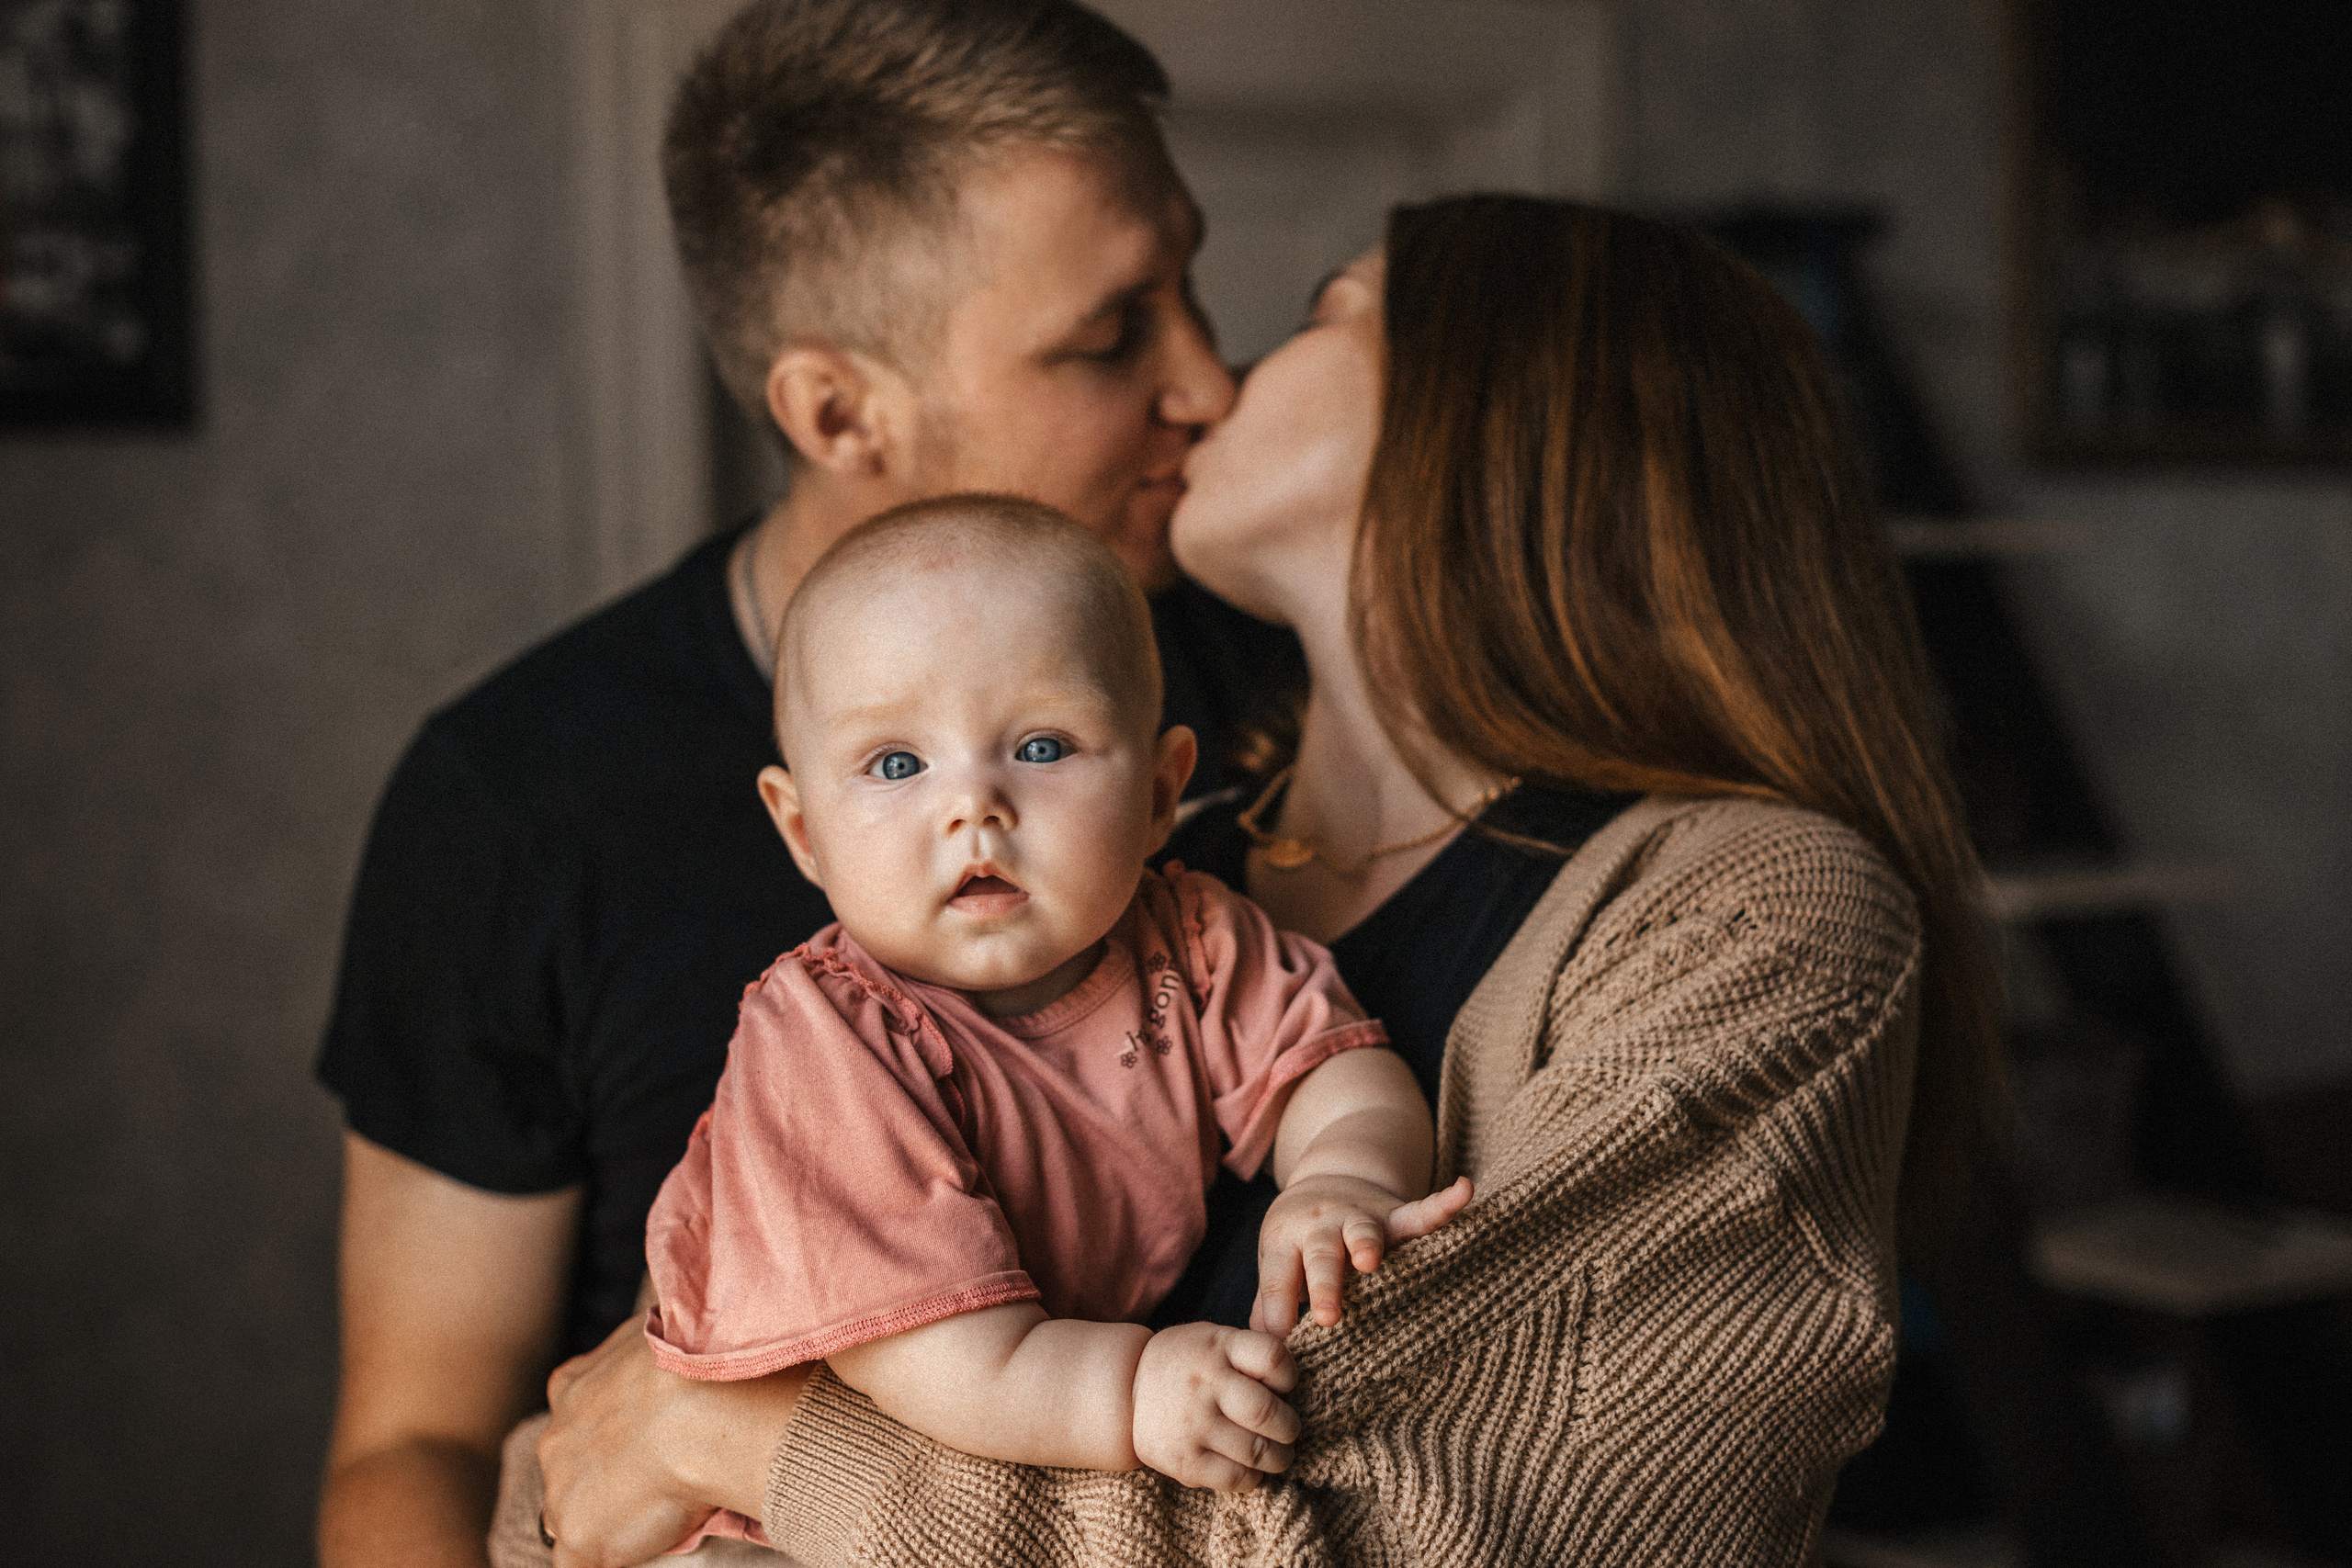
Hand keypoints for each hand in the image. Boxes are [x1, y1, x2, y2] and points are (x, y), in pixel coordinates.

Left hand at [537, 1312, 808, 1567]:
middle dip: (603, 1476)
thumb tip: (656, 1336)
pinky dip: (604, 1556)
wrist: (700, 1413)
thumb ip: (641, 1348)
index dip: (607, 1435)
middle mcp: (555, 1440)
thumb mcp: (655, 1331)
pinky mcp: (578, 1537)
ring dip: (606, 1517)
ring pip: (571, 1515)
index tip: (641, 1440)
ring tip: (661, 1511)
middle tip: (657, 1477)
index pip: (574, 1419)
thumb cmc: (693, 1365)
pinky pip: (576, 1561)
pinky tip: (641, 1545)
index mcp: (570, 1388)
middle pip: (569, 1470)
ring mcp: (561, 1492)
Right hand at [1129, 1322, 1300, 1491]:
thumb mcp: (1213, 1338)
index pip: (1273, 1358)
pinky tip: (1249, 1467)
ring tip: (1277, 1454)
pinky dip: (1254, 1477)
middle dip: (1290, 1427)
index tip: (1284, 1387)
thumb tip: (1295, 1389)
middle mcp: (1204, 1383)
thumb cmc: (1187, 1363)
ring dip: (1278, 1457)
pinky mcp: (1183, 1461)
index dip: (1290, 1377)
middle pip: (1267, 1413)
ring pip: (1257, 1451)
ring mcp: (1192, 1424)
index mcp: (1218, 1346)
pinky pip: (1237, 1478)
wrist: (1125, 1390)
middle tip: (1288, 1431)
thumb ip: (1250, 1353)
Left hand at [1253, 1174, 1471, 1333]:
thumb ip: (1268, 1304)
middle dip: (1324, 1285)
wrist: (1323, 1183)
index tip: (1277, 1342)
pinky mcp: (1392, 1215)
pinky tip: (1465, 1190)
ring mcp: (1358, 1219)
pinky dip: (1443, 1204)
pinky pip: (1419, 1212)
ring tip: (1369, 1262)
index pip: (1279, 1278)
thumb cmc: (1297, 1243)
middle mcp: (1320, 1227)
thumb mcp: (1275, 1263)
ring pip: (1363, 1232)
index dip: (1278, 1310)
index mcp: (1285, 1241)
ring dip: (1365, 1245)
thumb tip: (1260, 1352)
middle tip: (1327, 1317)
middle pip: (1321, 1256)